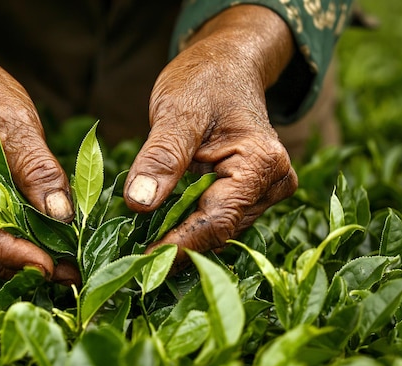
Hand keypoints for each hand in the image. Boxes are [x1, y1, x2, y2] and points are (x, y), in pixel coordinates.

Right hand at [0, 14, 78, 283]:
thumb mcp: (13, 118)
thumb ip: (36, 166)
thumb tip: (62, 217)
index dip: (11, 252)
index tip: (52, 268)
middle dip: (21, 259)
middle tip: (70, 273)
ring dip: (16, 254)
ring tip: (63, 263)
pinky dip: (4, 240)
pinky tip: (38, 246)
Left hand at [124, 5, 298, 267]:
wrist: (224, 67)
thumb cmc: (203, 81)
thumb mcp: (176, 112)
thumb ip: (161, 157)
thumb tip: (139, 204)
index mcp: (261, 163)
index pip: (216, 220)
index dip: (177, 246)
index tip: (141, 263)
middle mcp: (272, 184)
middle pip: (218, 230)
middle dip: (174, 246)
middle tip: (129, 261)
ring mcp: (263, 192)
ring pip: (215, 229)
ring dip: (177, 238)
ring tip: (136, 247)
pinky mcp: (247, 195)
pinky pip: (214, 219)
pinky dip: (184, 225)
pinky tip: (155, 230)